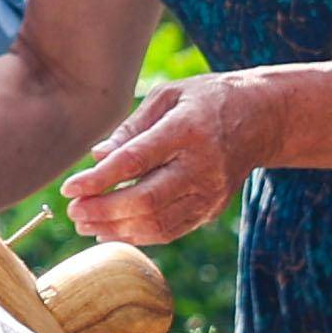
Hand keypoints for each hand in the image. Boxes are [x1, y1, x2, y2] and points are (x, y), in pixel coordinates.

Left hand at [62, 73, 252, 248]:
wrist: (262, 119)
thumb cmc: (205, 101)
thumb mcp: (168, 96)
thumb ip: (132, 127)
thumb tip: (97, 157)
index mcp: (187, 129)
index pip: (136, 161)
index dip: (98, 179)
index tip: (69, 188)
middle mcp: (202, 166)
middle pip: (146, 200)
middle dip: (103, 211)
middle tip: (73, 212)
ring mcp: (210, 193)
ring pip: (158, 223)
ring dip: (116, 229)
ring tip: (85, 224)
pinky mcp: (212, 210)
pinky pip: (170, 231)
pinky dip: (137, 236)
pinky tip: (111, 231)